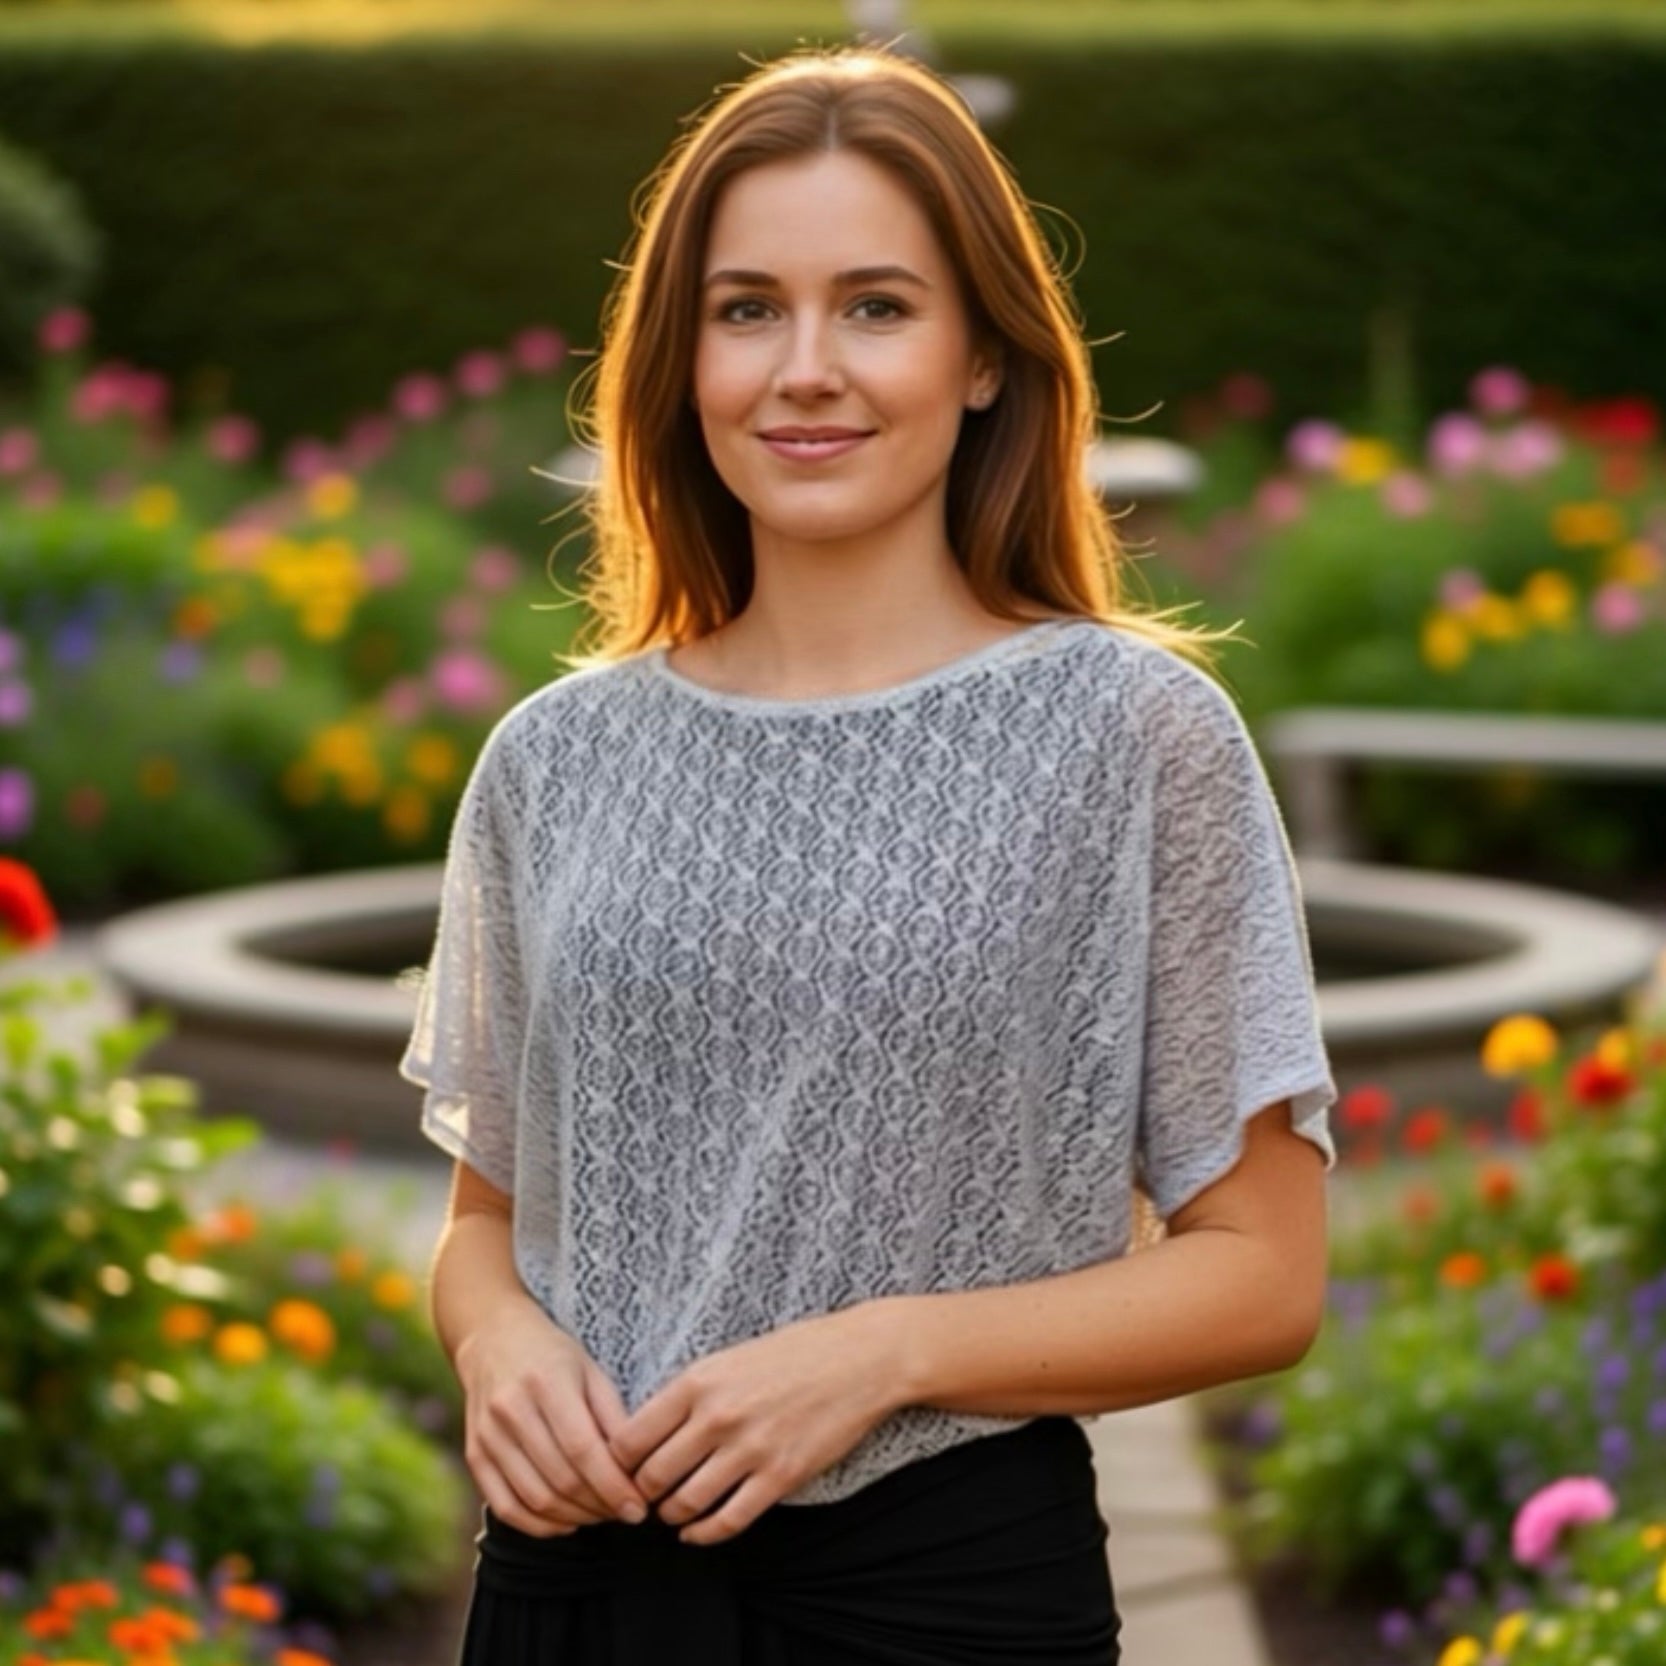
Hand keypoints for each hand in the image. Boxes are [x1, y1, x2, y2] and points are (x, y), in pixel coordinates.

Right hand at [454, 1295, 651, 1537]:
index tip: (639, 1508)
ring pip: (536, 1499)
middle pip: (561, 1479)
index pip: (583, 1449)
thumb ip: (612, 1417)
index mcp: (547, 1381)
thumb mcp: (590, 1370)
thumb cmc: (552, 1355)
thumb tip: (637, 1470)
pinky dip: (540, 1525)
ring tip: (603, 1515)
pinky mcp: (474, 1455)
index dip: (613, 1486)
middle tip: (627, 1513)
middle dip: (601, 1506)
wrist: (492, 1339)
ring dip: (576, 1518)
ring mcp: (488, 1435)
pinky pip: (506, 1508)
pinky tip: (567, 1521)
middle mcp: (511, 1409)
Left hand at [607, 1303, 903, 1546]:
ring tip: (669, 1512)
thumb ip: (688, 1393)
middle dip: (640, 1494)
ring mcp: (750, 1449)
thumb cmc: (794, 1352)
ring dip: (670, 1515)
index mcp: (698, 1381)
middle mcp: (717, 1416)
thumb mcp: (728, 1357)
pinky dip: (703, 1535)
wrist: (859, 1358)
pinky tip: (695, 1533)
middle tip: (640, 1498)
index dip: (616, 1463)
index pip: (630, 1438)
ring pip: (685, 1503)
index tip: (619, 1470)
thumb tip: (648, 1432)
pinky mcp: (780, 1477)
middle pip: (652, 1476)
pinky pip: (727, 1521)